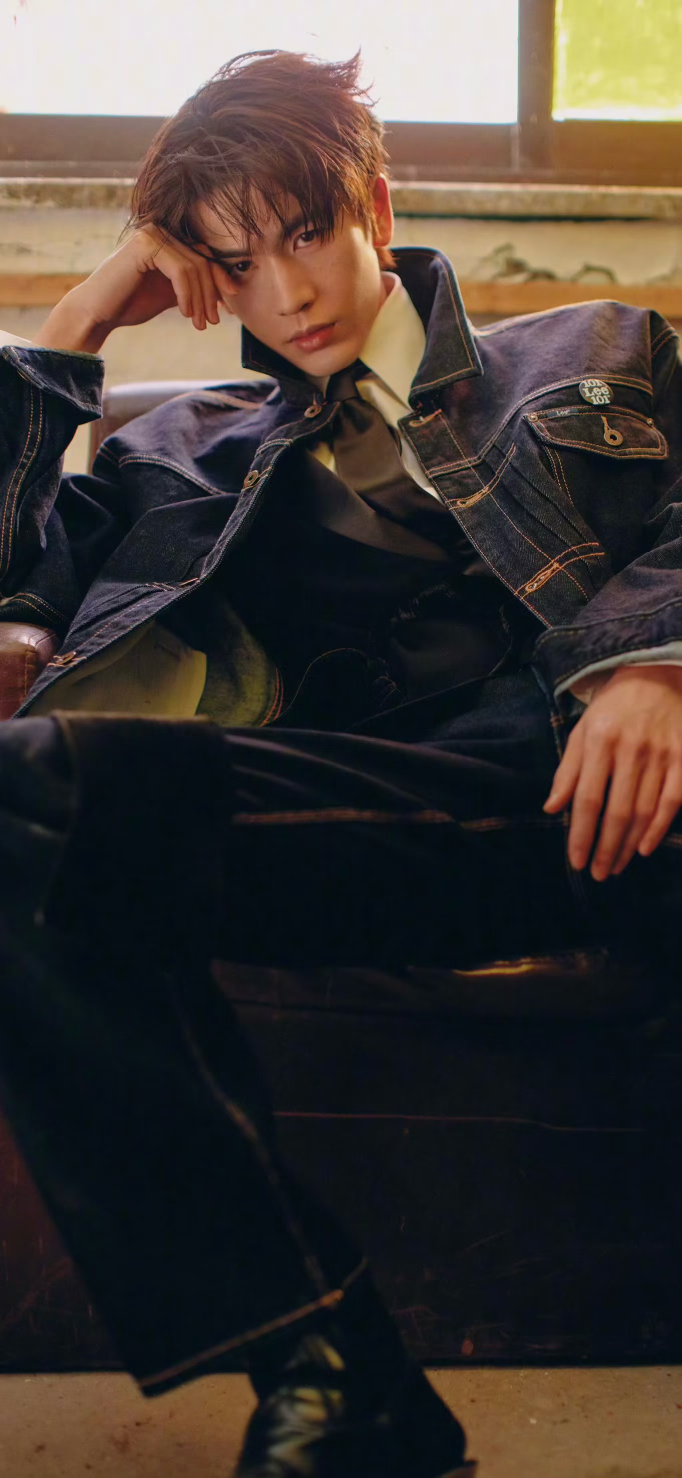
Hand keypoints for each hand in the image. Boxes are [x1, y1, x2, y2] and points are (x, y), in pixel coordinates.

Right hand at [37, 226, 236, 351]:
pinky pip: (180, 270)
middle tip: (213, 321)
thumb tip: (227, 289)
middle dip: (211, 294)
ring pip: (194, 267)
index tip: (227, 309)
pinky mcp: (146, 245)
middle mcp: (160, 230)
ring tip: (199, 323)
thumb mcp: (172, 293)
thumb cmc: (131, 304)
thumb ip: (193, 286)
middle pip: (202, 260)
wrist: (98, 313)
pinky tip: (184, 313)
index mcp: (166, 238)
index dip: (219, 281)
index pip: (204, 256)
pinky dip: (187, 294)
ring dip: (200, 299)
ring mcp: (152, 234)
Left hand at [544, 664, 681, 879]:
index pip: (588, 799)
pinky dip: (660, 828)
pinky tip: (645, 848)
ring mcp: (661, 755)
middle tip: (598, 873)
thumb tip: (552, 808)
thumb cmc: (612, 708)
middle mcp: (631, 749)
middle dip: (606, 848)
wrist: (656, 676)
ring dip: (629, 845)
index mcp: (600, 741)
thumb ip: (568, 771)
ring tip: (616, 866)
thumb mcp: (582, 731)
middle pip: (617, 811)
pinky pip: (674, 800)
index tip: (576, 861)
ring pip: (644, 811)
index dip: (581, 834)